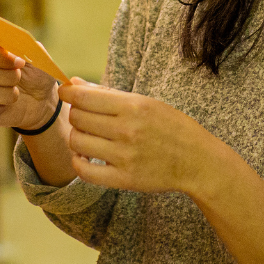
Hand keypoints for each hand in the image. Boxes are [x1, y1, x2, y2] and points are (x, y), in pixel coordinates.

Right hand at [0, 35, 59, 129]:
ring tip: (15, 94)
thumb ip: (25, 46)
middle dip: (9, 78)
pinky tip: (3, 107)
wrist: (40, 102)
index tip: (20, 63)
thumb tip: (11, 41)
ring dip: (8, 95)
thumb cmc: (37, 76)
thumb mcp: (38, 58)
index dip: (0, 55)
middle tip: (20, 79)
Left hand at [63, 79, 222, 195]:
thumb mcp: (146, 102)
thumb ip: (108, 94)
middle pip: (78, 118)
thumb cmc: (172, 128)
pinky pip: (85, 172)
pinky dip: (79, 162)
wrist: (198, 161)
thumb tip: (74, 84)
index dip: (68, 93)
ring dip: (78, 137)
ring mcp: (125, 156)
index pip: (84, 97)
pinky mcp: (124, 179)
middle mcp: (127, 130)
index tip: (65, 92)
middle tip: (84, 116)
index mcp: (134, 106)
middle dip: (75, 114)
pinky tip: (86, 157)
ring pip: (78, 142)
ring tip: (88, 136)